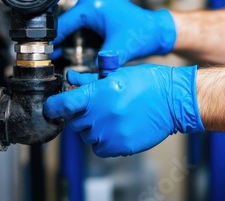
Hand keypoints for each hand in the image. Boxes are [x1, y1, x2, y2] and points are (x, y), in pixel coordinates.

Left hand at [44, 64, 203, 156]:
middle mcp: (101, 114)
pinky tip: (115, 130)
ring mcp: (111, 132)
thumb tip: (71, 78)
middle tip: (95, 108)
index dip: (53, 106)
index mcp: (98, 94)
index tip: (51, 108)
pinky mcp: (121, 146)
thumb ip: (90, 80)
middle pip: (74, 122)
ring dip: (92, 129)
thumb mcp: (116, 74)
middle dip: (80, 115)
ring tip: (110, 118)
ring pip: (86, 137)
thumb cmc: (147, 82)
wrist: (173, 100)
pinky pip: (100, 149)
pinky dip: (103, 142)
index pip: (62, 104)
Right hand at [55, 0, 175, 65]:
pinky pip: (82, 18)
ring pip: (73, 20)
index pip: (64, 24)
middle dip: (59, 39)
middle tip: (48, 55)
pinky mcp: (101, 4)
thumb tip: (84, 80)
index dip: (53, 40)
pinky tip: (73, 44)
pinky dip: (78, 31)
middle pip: (67, 21)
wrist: (157, 29)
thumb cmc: (142, 35)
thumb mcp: (117, 52)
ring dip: (68, 35)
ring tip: (57, 52)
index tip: (43, 52)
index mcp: (93, 6)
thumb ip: (99, 64)